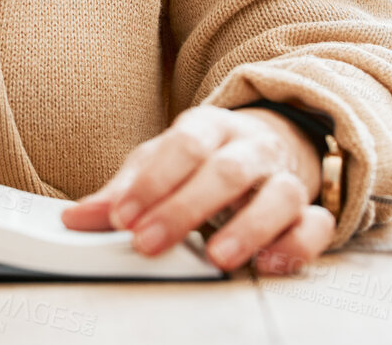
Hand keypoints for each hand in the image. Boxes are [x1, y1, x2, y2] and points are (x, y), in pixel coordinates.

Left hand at [60, 105, 333, 274]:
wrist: (269, 139)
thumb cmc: (205, 156)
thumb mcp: (160, 162)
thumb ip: (122, 190)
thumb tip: (76, 219)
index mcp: (209, 127)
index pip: (183, 145)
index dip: (152, 182)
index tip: (123, 215)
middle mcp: (250, 147)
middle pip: (226, 170)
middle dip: (185, 208)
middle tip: (149, 242)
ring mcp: (283, 176)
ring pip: (279, 194)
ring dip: (248, 228)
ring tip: (216, 257)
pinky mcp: (309, 207)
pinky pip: (315, 223)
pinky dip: (296, 245)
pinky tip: (268, 263)